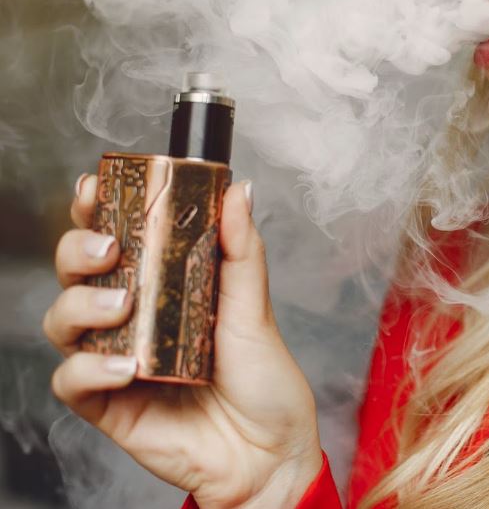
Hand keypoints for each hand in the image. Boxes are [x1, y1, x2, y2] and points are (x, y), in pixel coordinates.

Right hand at [43, 174, 323, 507]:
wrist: (270, 455)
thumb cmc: (266, 384)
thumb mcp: (256, 310)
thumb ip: (240, 252)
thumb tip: (239, 191)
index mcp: (165, 287)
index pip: (117, 239)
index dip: (94, 211)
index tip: (92, 189)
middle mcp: (134, 319)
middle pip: (77, 272)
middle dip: (78, 250)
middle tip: (108, 249)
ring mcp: (116, 360)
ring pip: (62, 319)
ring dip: (81, 305)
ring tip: (120, 306)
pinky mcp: (107, 405)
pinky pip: (71, 380)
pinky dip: (89, 368)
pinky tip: (124, 367)